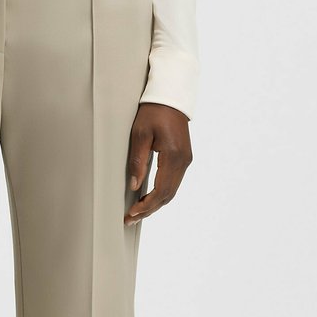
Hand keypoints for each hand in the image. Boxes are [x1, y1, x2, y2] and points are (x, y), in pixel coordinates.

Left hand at [125, 103, 192, 224]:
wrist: (170, 98)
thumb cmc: (153, 112)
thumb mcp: (140, 134)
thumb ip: (137, 161)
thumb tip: (134, 186)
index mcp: (173, 156)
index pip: (161, 191)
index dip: (146, 205)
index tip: (132, 213)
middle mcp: (183, 161)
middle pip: (167, 195)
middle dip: (149, 209)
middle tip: (131, 219)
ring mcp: (185, 160)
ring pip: (171, 191)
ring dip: (155, 204)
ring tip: (138, 213)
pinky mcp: (184, 158)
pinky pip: (173, 183)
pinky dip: (161, 194)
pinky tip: (149, 199)